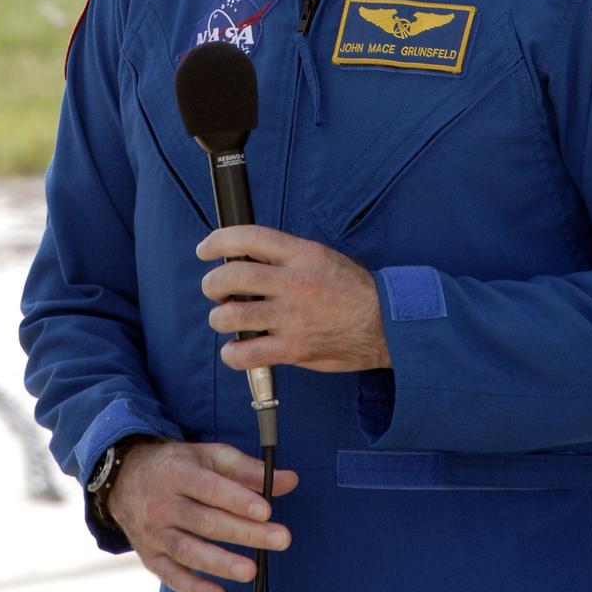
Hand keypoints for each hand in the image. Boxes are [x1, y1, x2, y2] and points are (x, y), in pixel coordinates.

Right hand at [106, 439, 297, 591]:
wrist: (125, 480)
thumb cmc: (177, 465)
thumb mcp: (208, 456)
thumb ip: (248, 469)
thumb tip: (289, 480)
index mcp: (177, 472)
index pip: (211, 488)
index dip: (238, 499)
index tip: (266, 510)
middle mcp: (162, 503)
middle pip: (206, 521)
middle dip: (245, 532)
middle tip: (281, 538)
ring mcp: (154, 533)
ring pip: (190, 550)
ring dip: (222, 563)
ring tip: (252, 570)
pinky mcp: (150, 557)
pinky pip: (172, 576)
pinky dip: (194, 588)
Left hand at [197, 225, 391, 373]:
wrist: (385, 323)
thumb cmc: (354, 289)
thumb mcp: (323, 257)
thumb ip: (287, 256)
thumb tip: (247, 255)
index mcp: (302, 254)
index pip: (250, 238)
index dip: (219, 241)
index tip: (206, 249)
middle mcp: (294, 283)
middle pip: (231, 277)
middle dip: (212, 283)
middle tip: (214, 289)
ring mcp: (292, 318)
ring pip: (231, 316)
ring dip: (219, 318)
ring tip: (226, 318)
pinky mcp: (293, 349)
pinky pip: (246, 354)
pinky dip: (233, 353)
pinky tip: (238, 348)